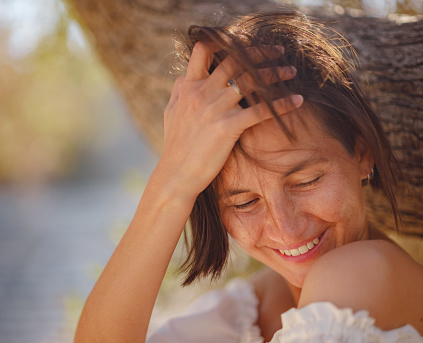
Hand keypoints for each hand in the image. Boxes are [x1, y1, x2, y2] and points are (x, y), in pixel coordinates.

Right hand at [158, 42, 302, 200]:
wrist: (177, 174)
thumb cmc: (176, 146)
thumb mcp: (171, 113)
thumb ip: (179, 92)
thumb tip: (184, 77)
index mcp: (188, 87)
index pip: (203, 50)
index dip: (224, 40)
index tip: (244, 41)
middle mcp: (201, 92)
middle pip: (234, 60)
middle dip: (260, 52)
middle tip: (278, 51)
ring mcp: (215, 108)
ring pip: (250, 81)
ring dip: (275, 73)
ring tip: (291, 71)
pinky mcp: (227, 126)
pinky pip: (260, 110)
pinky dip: (281, 104)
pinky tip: (297, 101)